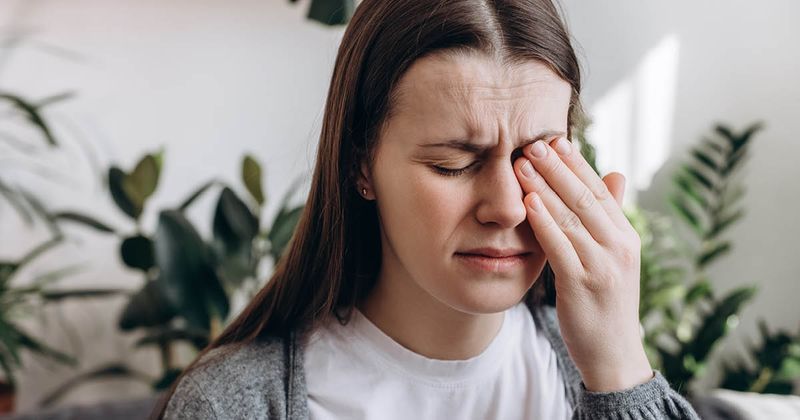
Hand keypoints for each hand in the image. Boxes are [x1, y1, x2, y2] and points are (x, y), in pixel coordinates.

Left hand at [514, 137, 652, 391]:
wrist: (614, 354)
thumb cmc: (607, 303)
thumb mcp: (614, 257)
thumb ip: (609, 217)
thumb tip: (614, 174)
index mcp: (626, 236)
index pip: (600, 190)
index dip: (577, 164)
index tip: (556, 139)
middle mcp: (619, 246)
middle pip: (585, 197)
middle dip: (558, 167)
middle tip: (534, 142)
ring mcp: (603, 265)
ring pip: (572, 217)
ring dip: (545, 186)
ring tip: (523, 162)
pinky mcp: (583, 284)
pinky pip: (560, 246)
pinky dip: (544, 221)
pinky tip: (528, 202)